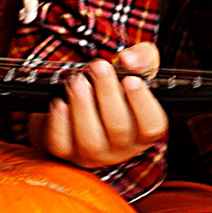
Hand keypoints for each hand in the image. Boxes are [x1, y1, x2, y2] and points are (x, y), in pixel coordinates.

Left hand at [40, 42, 168, 168]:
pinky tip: (60, 103)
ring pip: (90, 141)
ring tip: (77, 81)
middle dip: (107, 94)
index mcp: (144, 130)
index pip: (152, 126)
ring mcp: (94, 154)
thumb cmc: (117, 88)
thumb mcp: (137, 69)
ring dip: (82, 107)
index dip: (142, 103)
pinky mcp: (68, 152)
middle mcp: (122, 147)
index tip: (130, 79)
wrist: (86, 101)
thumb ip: (142, 58)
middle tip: (98, 66)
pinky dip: (59, 124)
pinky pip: (62, 145)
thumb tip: (128, 59)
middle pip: (118, 129)